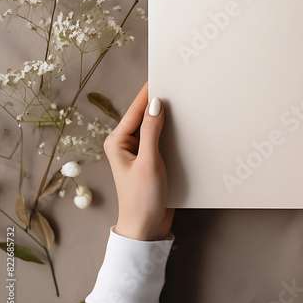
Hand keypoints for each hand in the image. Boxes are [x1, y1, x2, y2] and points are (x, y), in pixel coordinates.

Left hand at [104, 82, 173, 240]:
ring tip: (184, 100)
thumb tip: (156, 103)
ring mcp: (139, 151)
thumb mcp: (148, 162)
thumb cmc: (142, 198)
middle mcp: (126, 144)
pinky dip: (172, 130)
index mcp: (118, 142)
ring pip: (154, 126)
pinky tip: (185, 124)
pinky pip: (161, 138)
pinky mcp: (152, 159)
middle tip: (178, 85)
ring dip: (167, 116)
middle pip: (144, 115)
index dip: (149, 92)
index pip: (135, 110)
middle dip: (159, 102)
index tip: (162, 75)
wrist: (147, 227)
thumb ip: (151, 132)